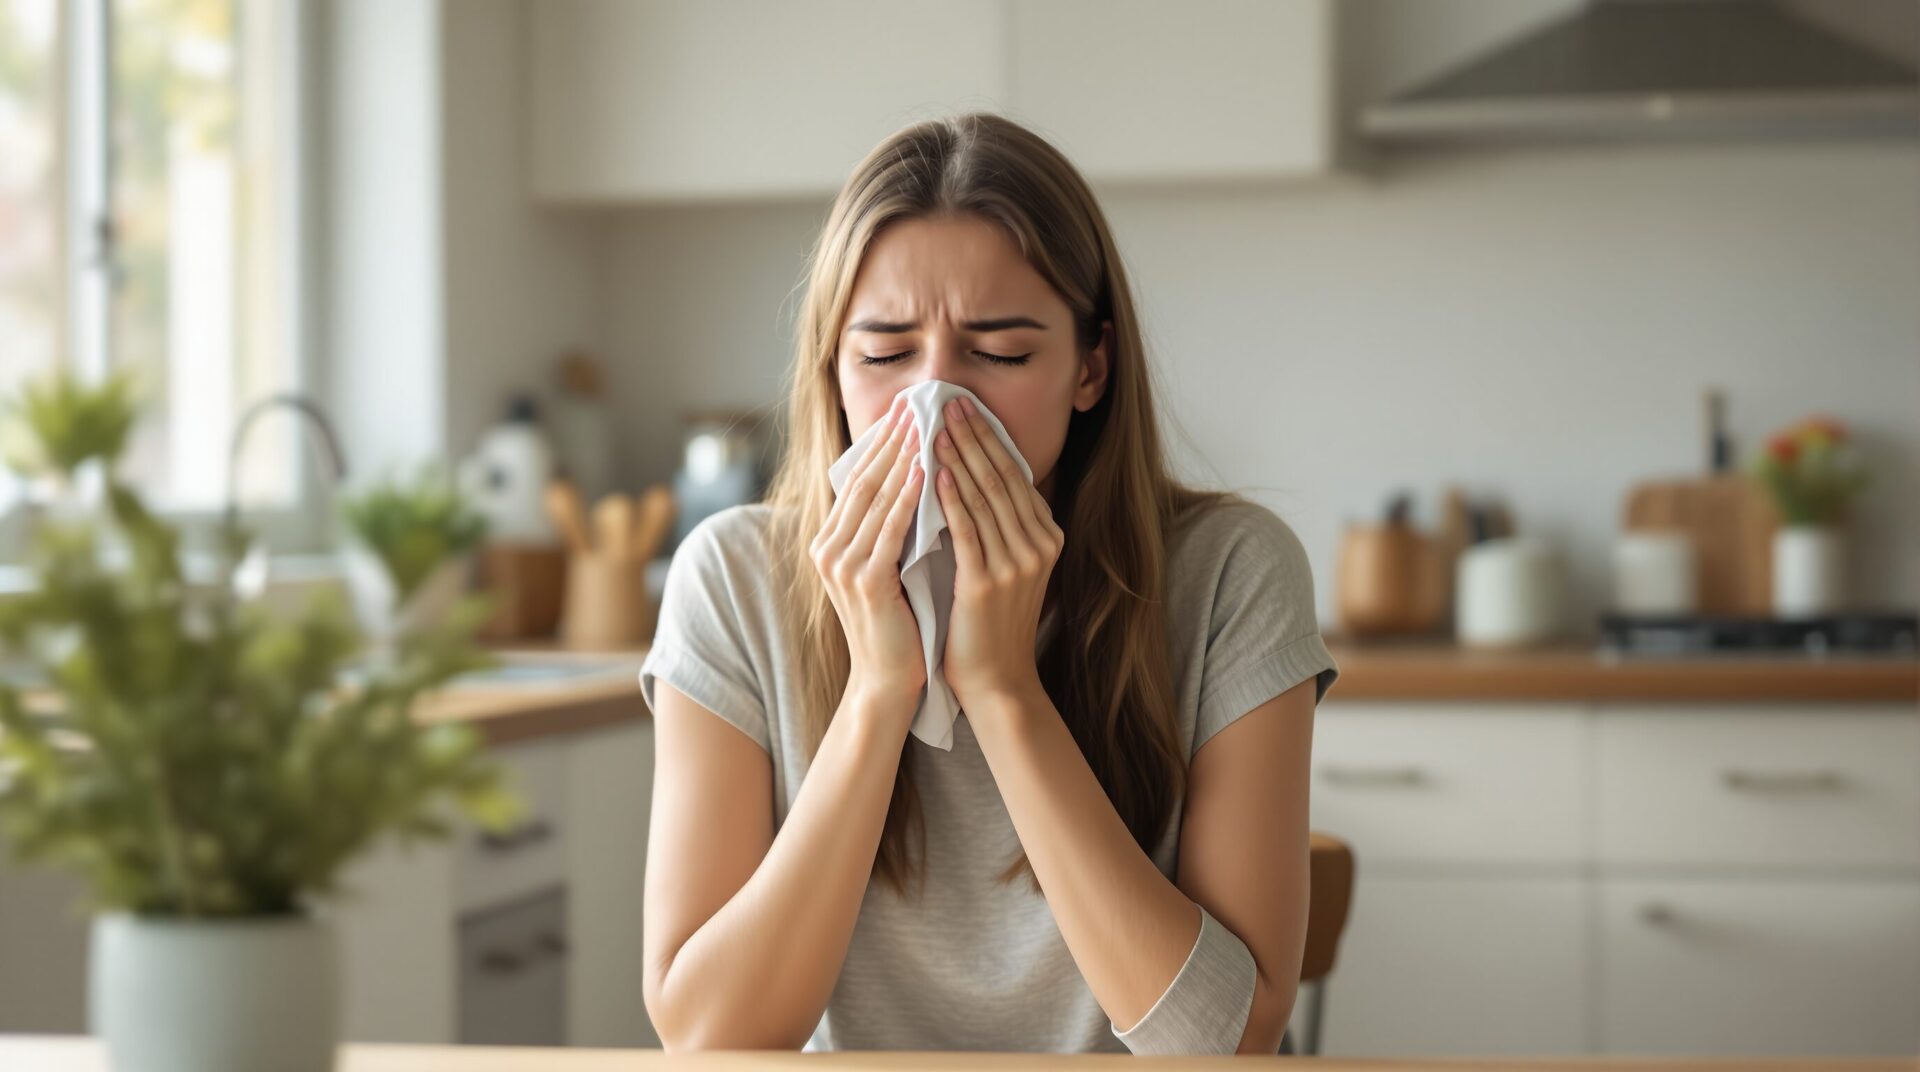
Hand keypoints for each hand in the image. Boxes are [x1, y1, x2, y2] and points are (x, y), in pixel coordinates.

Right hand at [811, 396, 926, 715]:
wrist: (889, 681)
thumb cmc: (899, 624)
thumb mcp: (887, 568)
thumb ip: (889, 529)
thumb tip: (914, 479)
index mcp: (831, 543)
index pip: (858, 481)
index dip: (882, 444)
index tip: (906, 411)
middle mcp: (828, 550)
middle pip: (863, 481)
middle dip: (892, 440)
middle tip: (916, 403)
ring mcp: (842, 565)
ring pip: (876, 499)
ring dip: (903, 458)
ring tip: (926, 424)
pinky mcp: (865, 582)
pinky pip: (890, 529)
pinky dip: (908, 497)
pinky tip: (927, 470)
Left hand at [931, 395, 1062, 710]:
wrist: (996, 679)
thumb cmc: (990, 622)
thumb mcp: (1006, 565)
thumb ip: (998, 525)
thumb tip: (971, 475)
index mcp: (1046, 537)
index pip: (1014, 475)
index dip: (988, 437)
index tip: (964, 406)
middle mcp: (1038, 545)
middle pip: (1001, 477)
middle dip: (973, 434)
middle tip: (948, 399)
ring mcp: (1017, 564)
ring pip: (984, 496)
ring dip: (958, 455)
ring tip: (935, 424)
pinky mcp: (988, 582)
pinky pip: (968, 529)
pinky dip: (952, 497)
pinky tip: (936, 471)